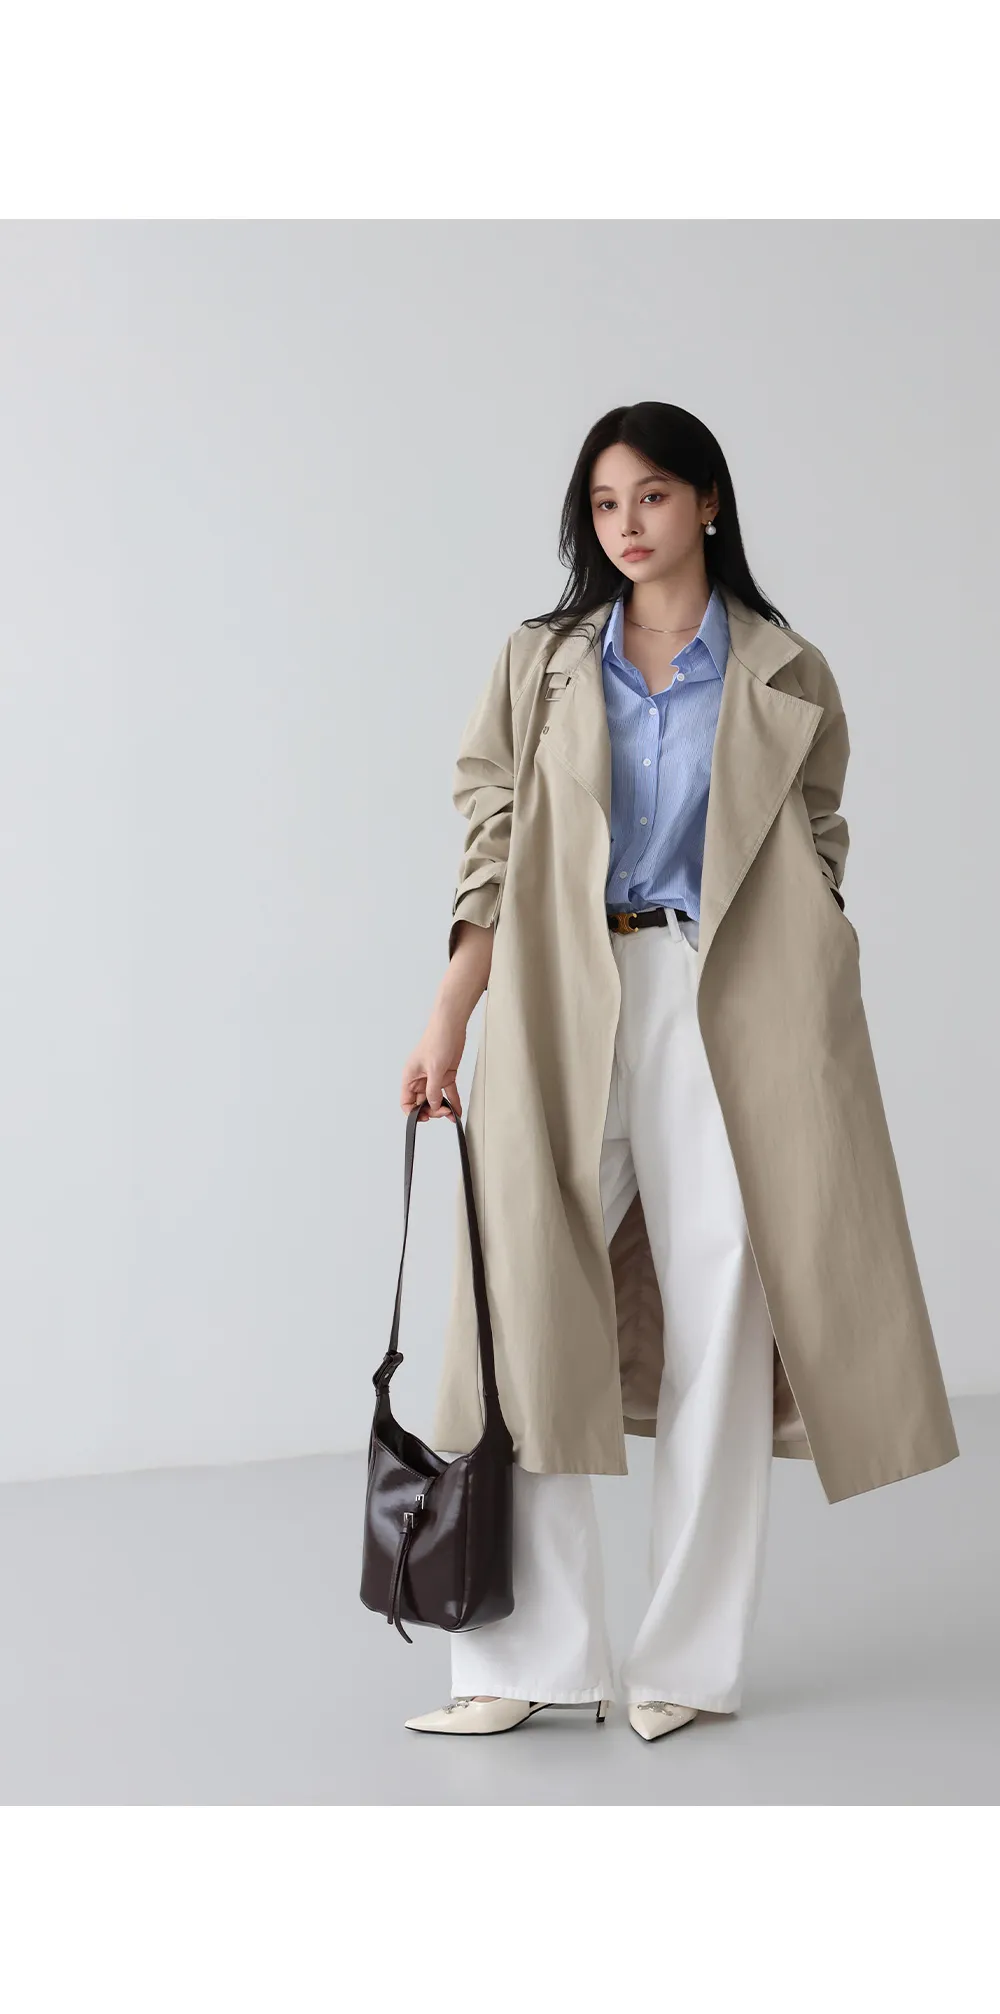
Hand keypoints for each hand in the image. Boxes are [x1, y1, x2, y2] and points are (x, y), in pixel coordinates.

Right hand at [400, 1004, 466, 1121]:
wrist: (451, 1026)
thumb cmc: (437, 1040)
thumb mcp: (434, 1069)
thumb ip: (433, 1090)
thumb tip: (433, 1105)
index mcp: (410, 1077)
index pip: (406, 1101)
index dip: (413, 1112)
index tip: (424, 1118)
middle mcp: (420, 1079)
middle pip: (422, 1103)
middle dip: (432, 1110)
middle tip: (443, 1112)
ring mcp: (433, 1077)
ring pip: (436, 1099)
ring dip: (443, 1109)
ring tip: (452, 1115)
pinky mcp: (445, 1075)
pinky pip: (448, 1092)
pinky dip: (453, 1101)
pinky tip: (457, 1110)